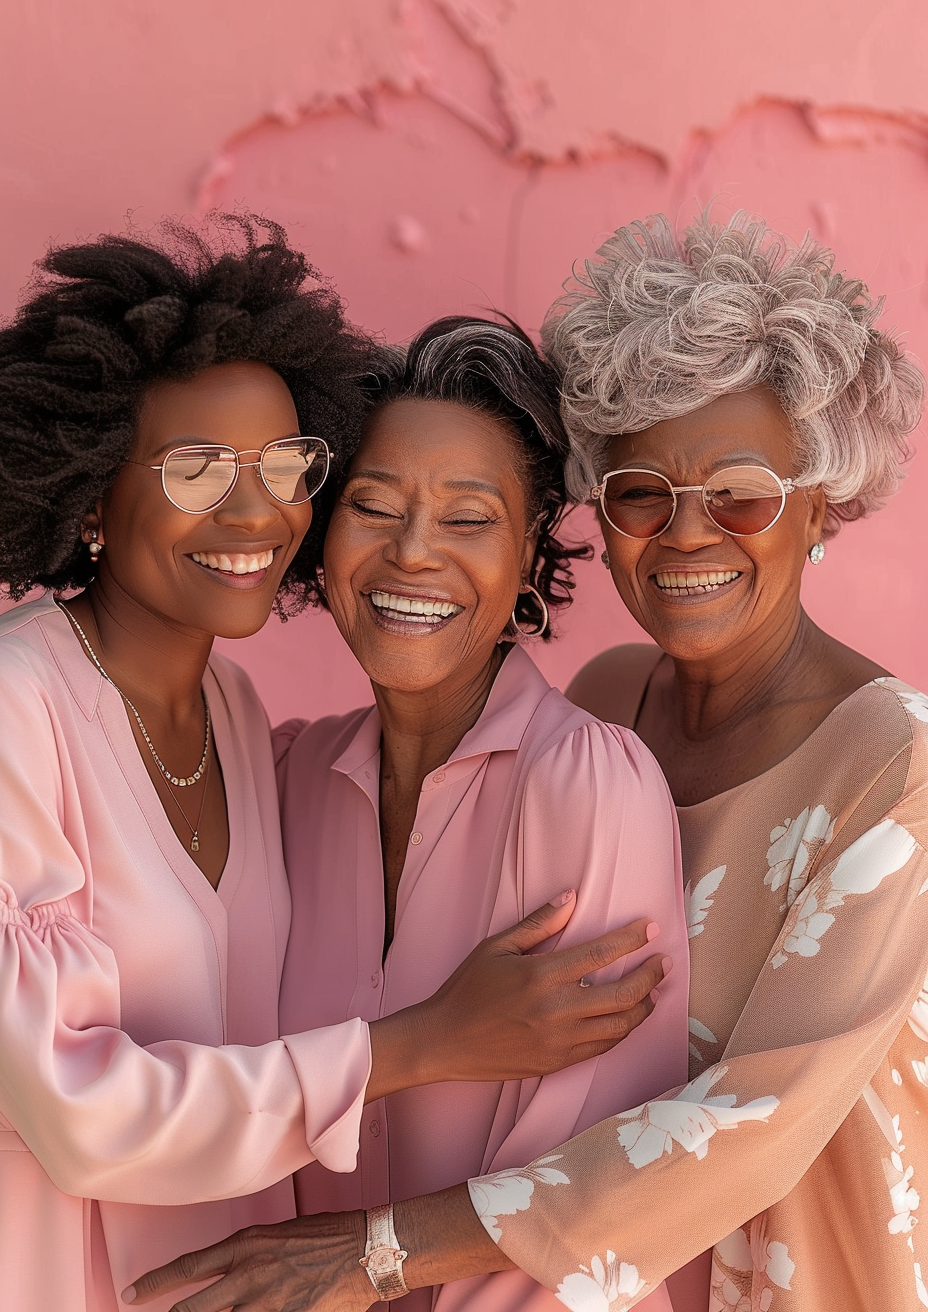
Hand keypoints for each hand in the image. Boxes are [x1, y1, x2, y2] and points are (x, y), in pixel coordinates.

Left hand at [123, 1212, 373, 1311]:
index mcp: (246, 1245)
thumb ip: (249, 1255)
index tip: (132, 1293)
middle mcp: (249, 1275)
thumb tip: (227, 1275)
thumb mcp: (280, 1234)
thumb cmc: (329, 1237)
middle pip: (192, 1310)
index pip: (189, 1266)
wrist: (367, 1248)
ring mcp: (267, 1304)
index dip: (155, 1282)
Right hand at [368, 892, 668, 1096]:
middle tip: (662, 962)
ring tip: (653, 991)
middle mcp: (556, 1009)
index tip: (652, 929)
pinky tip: (627, 1018)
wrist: (445, 1041)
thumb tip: (571, 896)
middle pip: (623, 994)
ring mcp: (559, 1040)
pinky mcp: (557, 1062)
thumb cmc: (468, 989)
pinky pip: (603, 1047)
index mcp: (541, 975)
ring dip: (643, 1006)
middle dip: (651, 976)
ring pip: (619, 1026)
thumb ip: (538, 923)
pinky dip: (622, 1031)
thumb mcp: (497, 947)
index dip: (632, 940)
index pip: (601, 953)